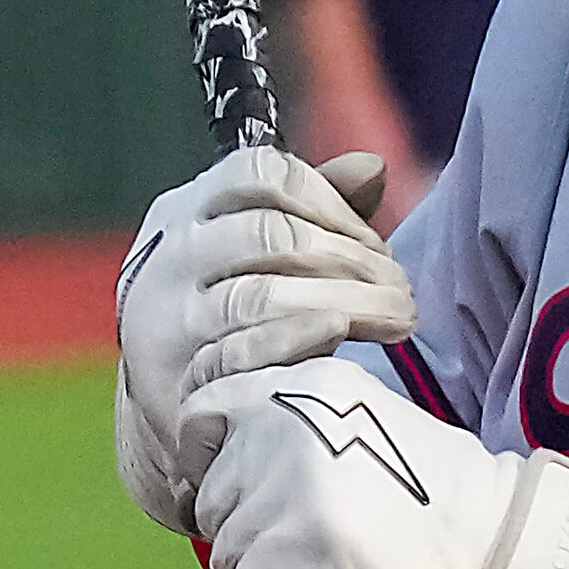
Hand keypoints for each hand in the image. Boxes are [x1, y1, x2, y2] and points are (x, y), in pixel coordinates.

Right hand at [115, 148, 415, 533]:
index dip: (330, 201)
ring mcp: (168, 317)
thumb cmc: (232, 310)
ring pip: (261, 294)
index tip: (376, 244)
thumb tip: (372, 167)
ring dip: (347, 302)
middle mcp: (173, 255)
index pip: (260, 173)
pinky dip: (305, 339)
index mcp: (190, 209)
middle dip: (351, 259)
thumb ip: (316, 207)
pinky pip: (245, 352)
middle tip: (401, 288)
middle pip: (269, 234)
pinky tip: (346, 339)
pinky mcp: (178, 378)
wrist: (167, 401)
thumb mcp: (264, 250)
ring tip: (398, 318)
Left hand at [178, 358, 568, 568]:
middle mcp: (279, 429)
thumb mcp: (372, 418)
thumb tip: (243, 466)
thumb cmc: (445, 490)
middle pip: (213, 495)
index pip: (204, 414)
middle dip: (245, 527)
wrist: (491, 544)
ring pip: (225, 552)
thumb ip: (305, 426)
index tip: (234, 487)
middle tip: (298, 546)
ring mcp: (274, 496)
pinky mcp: (274, 560)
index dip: (208, 458)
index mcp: (304, 387)